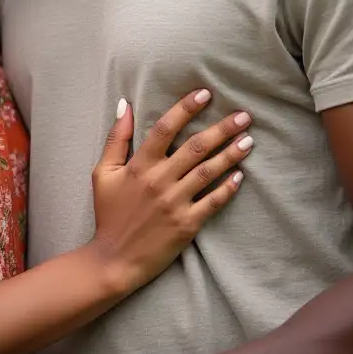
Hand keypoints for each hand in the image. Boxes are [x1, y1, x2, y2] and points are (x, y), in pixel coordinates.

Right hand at [86, 89, 252, 294]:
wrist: (114, 259)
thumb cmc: (108, 213)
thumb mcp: (103, 172)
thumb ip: (116, 137)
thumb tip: (125, 104)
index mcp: (140, 165)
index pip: (165, 128)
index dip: (186, 108)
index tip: (205, 93)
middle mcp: (160, 180)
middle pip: (196, 147)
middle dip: (222, 128)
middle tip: (244, 116)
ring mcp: (175, 203)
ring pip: (208, 172)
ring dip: (231, 154)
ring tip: (249, 140)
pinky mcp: (187, 225)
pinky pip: (212, 202)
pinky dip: (228, 188)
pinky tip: (240, 175)